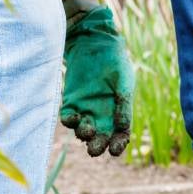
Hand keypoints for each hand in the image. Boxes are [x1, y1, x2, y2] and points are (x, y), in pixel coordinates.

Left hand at [60, 0, 133, 156]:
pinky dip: (69, 121)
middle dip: (97, 145)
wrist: (95, 43)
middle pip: (100, 137)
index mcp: (119, 111)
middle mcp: (103, 113)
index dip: (118, 144)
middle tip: (95, 148)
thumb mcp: (124, 81)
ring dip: (84, 135)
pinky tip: (73, 118)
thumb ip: (123, 103)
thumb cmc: (115, 61)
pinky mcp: (70, 101)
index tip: (114, 150)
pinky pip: (68, 117)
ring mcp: (86, 108)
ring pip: (83, 130)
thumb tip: (123, 127)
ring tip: (87, 129)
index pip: (120, 134)